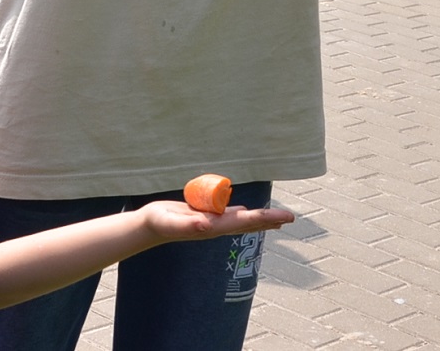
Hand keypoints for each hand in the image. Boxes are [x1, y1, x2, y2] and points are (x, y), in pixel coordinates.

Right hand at [135, 199, 295, 242]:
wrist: (149, 226)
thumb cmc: (159, 223)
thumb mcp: (172, 222)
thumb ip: (187, 225)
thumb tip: (205, 225)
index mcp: (215, 227)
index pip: (247, 221)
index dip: (267, 218)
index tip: (286, 217)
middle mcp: (218, 226)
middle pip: (250, 223)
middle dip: (270, 220)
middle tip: (291, 217)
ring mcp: (213, 222)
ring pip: (242, 220)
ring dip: (259, 218)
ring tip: (276, 218)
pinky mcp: (206, 216)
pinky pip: (229, 214)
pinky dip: (242, 212)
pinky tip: (246, 211)